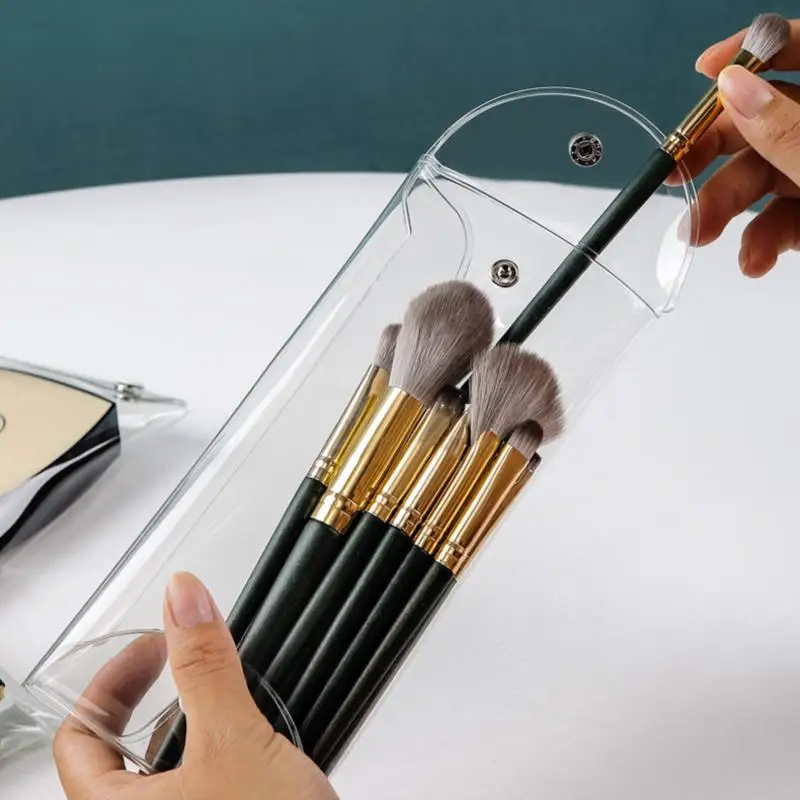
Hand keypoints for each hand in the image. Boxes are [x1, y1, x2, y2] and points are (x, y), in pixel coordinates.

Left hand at [53, 572, 337, 799]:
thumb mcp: (234, 742)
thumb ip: (204, 667)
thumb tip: (183, 597)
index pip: (78, 738)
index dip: (113, 681)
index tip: (155, 644)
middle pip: (115, 753)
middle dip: (153, 696)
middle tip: (184, 659)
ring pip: (160, 771)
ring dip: (187, 723)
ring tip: (223, 695)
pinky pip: (195, 786)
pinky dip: (213, 751)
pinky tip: (250, 741)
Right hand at [669, 18, 799, 277]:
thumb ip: (786, 129)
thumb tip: (733, 87)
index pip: (796, 48)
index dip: (750, 52)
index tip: (704, 68)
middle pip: (760, 120)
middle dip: (712, 153)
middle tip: (675, 176)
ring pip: (761, 178)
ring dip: (724, 210)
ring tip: (700, 236)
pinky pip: (781, 221)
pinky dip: (760, 243)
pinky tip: (753, 262)